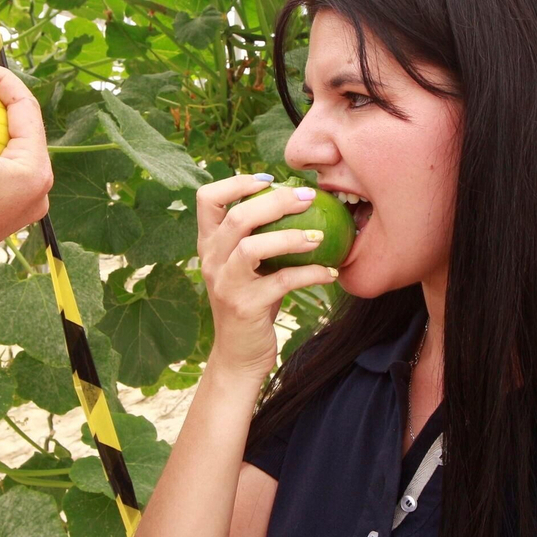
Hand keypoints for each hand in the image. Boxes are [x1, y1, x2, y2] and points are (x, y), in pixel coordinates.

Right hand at [196, 175, 338, 380]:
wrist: (238, 355)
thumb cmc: (252, 302)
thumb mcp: (248, 267)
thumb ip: (259, 237)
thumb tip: (299, 201)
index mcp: (209, 245)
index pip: (206, 199)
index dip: (236, 182)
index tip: (269, 180)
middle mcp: (211, 261)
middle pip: (236, 216)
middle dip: (275, 201)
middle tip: (308, 197)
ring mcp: (225, 284)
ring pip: (252, 246)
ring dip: (289, 236)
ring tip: (318, 236)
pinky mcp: (245, 307)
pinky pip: (281, 281)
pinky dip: (309, 274)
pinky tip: (329, 272)